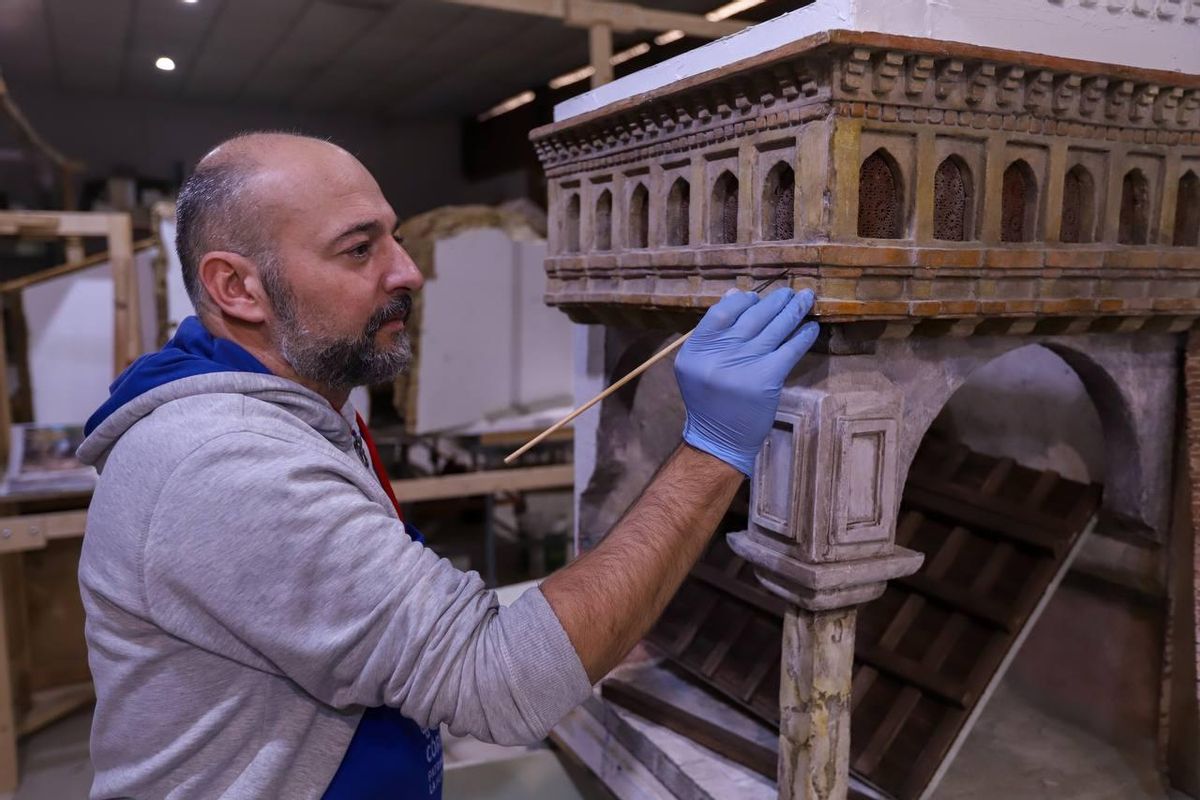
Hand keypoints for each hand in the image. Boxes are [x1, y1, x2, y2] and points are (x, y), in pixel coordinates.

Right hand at [674, 288, 818, 475]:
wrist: (720, 439)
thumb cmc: (711, 400)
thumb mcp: (700, 365)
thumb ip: (714, 332)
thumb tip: (734, 293)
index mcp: (695, 350)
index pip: (721, 312)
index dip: (742, 300)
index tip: (757, 298)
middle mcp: (717, 355)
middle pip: (751, 317)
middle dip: (775, 301)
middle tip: (790, 293)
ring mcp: (742, 365)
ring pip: (774, 328)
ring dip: (794, 310)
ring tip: (806, 299)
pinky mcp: (766, 379)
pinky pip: (790, 349)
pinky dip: (803, 336)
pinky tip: (811, 327)